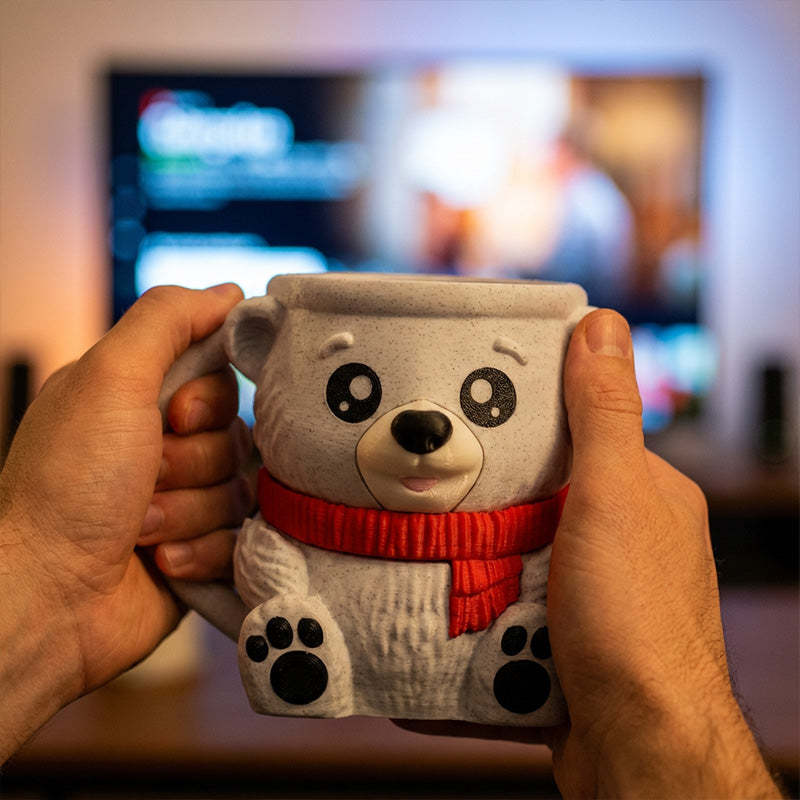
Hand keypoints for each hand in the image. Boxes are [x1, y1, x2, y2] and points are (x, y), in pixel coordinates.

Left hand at [0, 284, 247, 760]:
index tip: (171, 417)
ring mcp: (180, 500)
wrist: (47, 598)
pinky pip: (239, 537)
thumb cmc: (67, 486)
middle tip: (145, 479)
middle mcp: (159, 445)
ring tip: (141, 528)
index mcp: (135, 398)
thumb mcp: (109, 379)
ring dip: (189, 511)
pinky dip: (200, 550)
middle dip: (193, 462)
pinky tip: (159, 561)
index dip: (206, 399)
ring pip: (238, 489)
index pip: (218, 377)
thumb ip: (169, 320)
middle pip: (234, 435)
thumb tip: (231, 293)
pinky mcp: (199, 549)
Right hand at [398, 310, 778, 797]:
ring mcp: (588, 597)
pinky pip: (503, 615)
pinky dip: (470, 611)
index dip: (529, 414)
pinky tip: (428, 606)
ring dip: (471, 554)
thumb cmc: (637, 624)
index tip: (470, 405)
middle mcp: (619, 543)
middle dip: (487, 490)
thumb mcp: (615, 499)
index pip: (581, 432)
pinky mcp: (558, 645)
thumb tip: (601, 325)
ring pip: (515, 556)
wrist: (637, 754)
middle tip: (425, 475)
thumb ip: (605, 416)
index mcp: (643, 497)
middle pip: (539, 496)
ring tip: (413, 536)